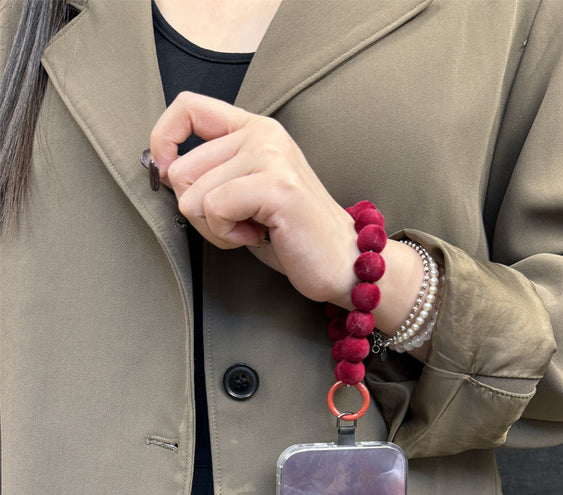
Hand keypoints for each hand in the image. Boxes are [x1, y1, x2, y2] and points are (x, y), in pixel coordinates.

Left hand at [149, 91, 357, 303]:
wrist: (342, 262)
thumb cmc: (292, 234)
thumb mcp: (245, 193)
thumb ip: (212, 173)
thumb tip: (163, 169)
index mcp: (255, 129)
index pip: (188, 107)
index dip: (162, 139)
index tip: (166, 173)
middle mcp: (263, 134)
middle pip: (180, 168)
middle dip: (197, 211)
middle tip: (236, 222)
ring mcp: (271, 156)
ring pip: (192, 195)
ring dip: (214, 228)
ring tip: (252, 229)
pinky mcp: (276, 186)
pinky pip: (214, 209)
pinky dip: (227, 235)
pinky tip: (258, 235)